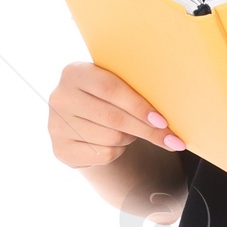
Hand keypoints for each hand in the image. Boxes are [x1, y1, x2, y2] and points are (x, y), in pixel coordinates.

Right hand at [47, 61, 185, 169]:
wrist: (79, 122)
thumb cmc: (105, 99)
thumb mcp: (112, 85)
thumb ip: (132, 89)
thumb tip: (168, 116)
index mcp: (74, 73)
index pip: (111, 89)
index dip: (139, 106)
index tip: (162, 121)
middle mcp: (60, 97)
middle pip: (113, 118)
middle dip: (146, 130)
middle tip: (170, 139)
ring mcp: (56, 125)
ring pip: (111, 138)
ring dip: (130, 139)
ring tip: (130, 131)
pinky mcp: (61, 149)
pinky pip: (103, 154)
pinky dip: (117, 151)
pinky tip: (114, 142)